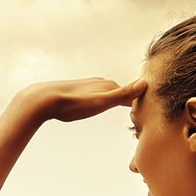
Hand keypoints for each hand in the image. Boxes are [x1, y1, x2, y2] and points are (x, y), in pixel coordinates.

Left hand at [15, 77, 146, 122]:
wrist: (43, 100)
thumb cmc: (72, 103)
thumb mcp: (100, 102)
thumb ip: (122, 94)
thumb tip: (144, 83)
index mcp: (109, 86)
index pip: (132, 93)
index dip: (141, 102)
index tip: (151, 111)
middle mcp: (100, 83)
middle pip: (122, 92)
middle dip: (131, 100)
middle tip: (141, 112)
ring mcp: (89, 86)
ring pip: (109, 93)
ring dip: (117, 100)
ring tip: (125, 108)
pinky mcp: (78, 92)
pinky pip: (96, 96)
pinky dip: (103, 100)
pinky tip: (98, 104)